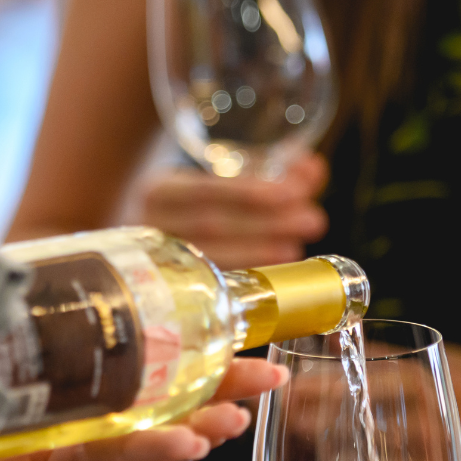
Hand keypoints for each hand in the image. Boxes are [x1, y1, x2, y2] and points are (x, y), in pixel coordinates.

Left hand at [0, 357, 282, 460]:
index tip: (255, 338)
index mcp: (55, 385)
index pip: (140, 364)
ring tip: (212, 432)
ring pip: (114, 456)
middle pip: (146, 411)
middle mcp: (55, 428)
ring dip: (164, 446)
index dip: (197, 354)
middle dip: (210, 397)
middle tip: (265, 383)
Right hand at [137, 158, 328, 267]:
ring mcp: (157, 264)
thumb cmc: (192, 209)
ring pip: (210, 259)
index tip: (293, 192)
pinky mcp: (170, 290)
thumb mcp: (216, 182)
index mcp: (158, 191)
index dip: (248, 191)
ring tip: (297, 245)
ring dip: (261, 251)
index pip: (203, 189)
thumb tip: (315, 170)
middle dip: (267, 223)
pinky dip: (248, 274)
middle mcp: (150, 228)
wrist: (144, 251)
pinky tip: (277, 269)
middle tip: (313, 220)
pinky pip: (211, 285)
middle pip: (210, 226)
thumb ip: (266, 172)